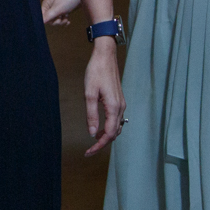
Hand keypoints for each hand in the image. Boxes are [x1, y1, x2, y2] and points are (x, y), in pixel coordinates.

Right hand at [41, 0, 79, 24]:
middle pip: (49, 21)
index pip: (42, 18)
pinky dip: (64, 21)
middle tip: (61, 18)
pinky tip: (68, 20)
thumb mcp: (57, 9)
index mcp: (45, 5)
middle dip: (56, 21)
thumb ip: (48, 16)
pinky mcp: (62, 13)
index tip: (54, 19)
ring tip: (66, 17)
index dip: (48, 20)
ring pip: (56, 22)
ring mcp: (56, 11)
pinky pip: (61, 21)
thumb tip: (40, 22)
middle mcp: (49, 8)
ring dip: (61, 21)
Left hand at [83, 38, 123, 157]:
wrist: (105, 56)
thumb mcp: (89, 94)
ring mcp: (121, 104)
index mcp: (114, 108)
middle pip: (114, 133)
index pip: (109, 134)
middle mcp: (121, 108)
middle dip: (102, 144)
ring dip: (106, 136)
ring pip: (117, 127)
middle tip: (89, 150)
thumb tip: (92, 133)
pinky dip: (109, 127)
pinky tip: (100, 127)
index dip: (98, 146)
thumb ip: (91, 114)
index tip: (88, 152)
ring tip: (93, 140)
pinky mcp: (119, 100)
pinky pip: (116, 120)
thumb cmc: (96, 72)